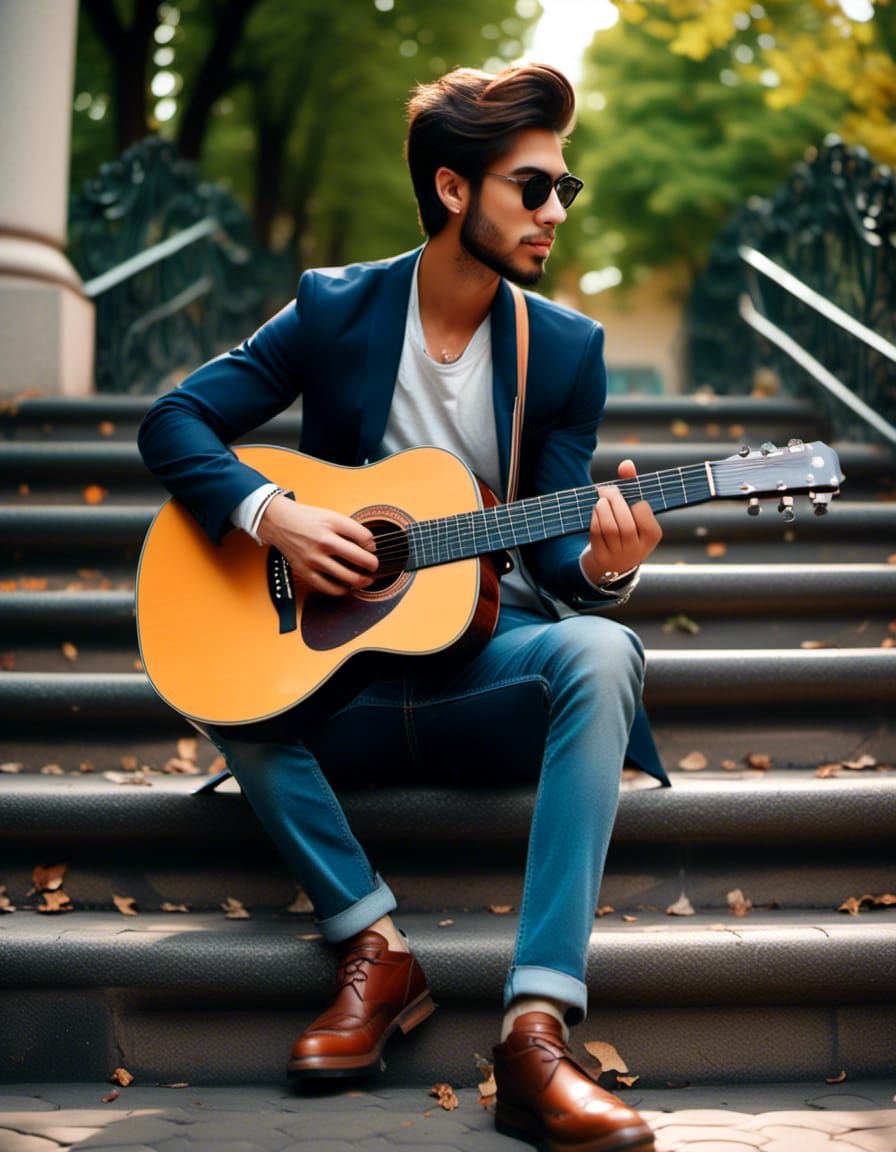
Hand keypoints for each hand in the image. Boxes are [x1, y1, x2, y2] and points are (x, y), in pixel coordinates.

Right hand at [257, 493, 377, 596]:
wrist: (279, 522)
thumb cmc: (308, 519)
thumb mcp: (331, 515)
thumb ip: (350, 529)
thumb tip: (369, 547)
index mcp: (332, 524)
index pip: (364, 536)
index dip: (372, 544)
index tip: (371, 548)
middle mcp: (323, 541)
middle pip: (359, 558)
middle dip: (372, 565)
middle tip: (374, 567)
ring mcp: (314, 558)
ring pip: (347, 577)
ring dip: (361, 581)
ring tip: (365, 580)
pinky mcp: (305, 571)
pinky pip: (329, 588)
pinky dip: (342, 590)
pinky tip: (347, 587)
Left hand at [580, 458, 662, 585]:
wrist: (614, 563)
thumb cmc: (627, 528)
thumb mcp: (634, 511)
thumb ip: (632, 486)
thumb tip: (626, 463)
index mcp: (652, 535)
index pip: (643, 512)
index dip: (634, 501)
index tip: (628, 497)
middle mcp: (638, 548)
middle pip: (625, 522)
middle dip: (614, 500)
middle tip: (606, 489)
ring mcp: (619, 555)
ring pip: (609, 528)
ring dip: (602, 509)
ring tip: (600, 500)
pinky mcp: (602, 557)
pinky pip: (596, 534)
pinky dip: (594, 519)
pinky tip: (595, 512)